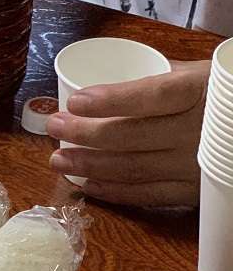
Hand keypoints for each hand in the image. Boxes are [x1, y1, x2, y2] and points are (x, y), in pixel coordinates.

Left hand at [46, 60, 208, 207]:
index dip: (111, 100)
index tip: (75, 101)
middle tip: (53, 127)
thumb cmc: (227, 93)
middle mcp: (198, 131)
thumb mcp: (206, 75)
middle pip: (130, 136)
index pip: (151, 97)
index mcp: (200, 92)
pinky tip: (87, 185)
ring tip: (59, 159)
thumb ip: (165, 81)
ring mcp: (196, 164)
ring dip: (88, 166)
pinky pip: (147, 195)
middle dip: (84, 133)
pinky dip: (113, 191)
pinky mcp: (195, 191)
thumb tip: (111, 90)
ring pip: (132, 168)